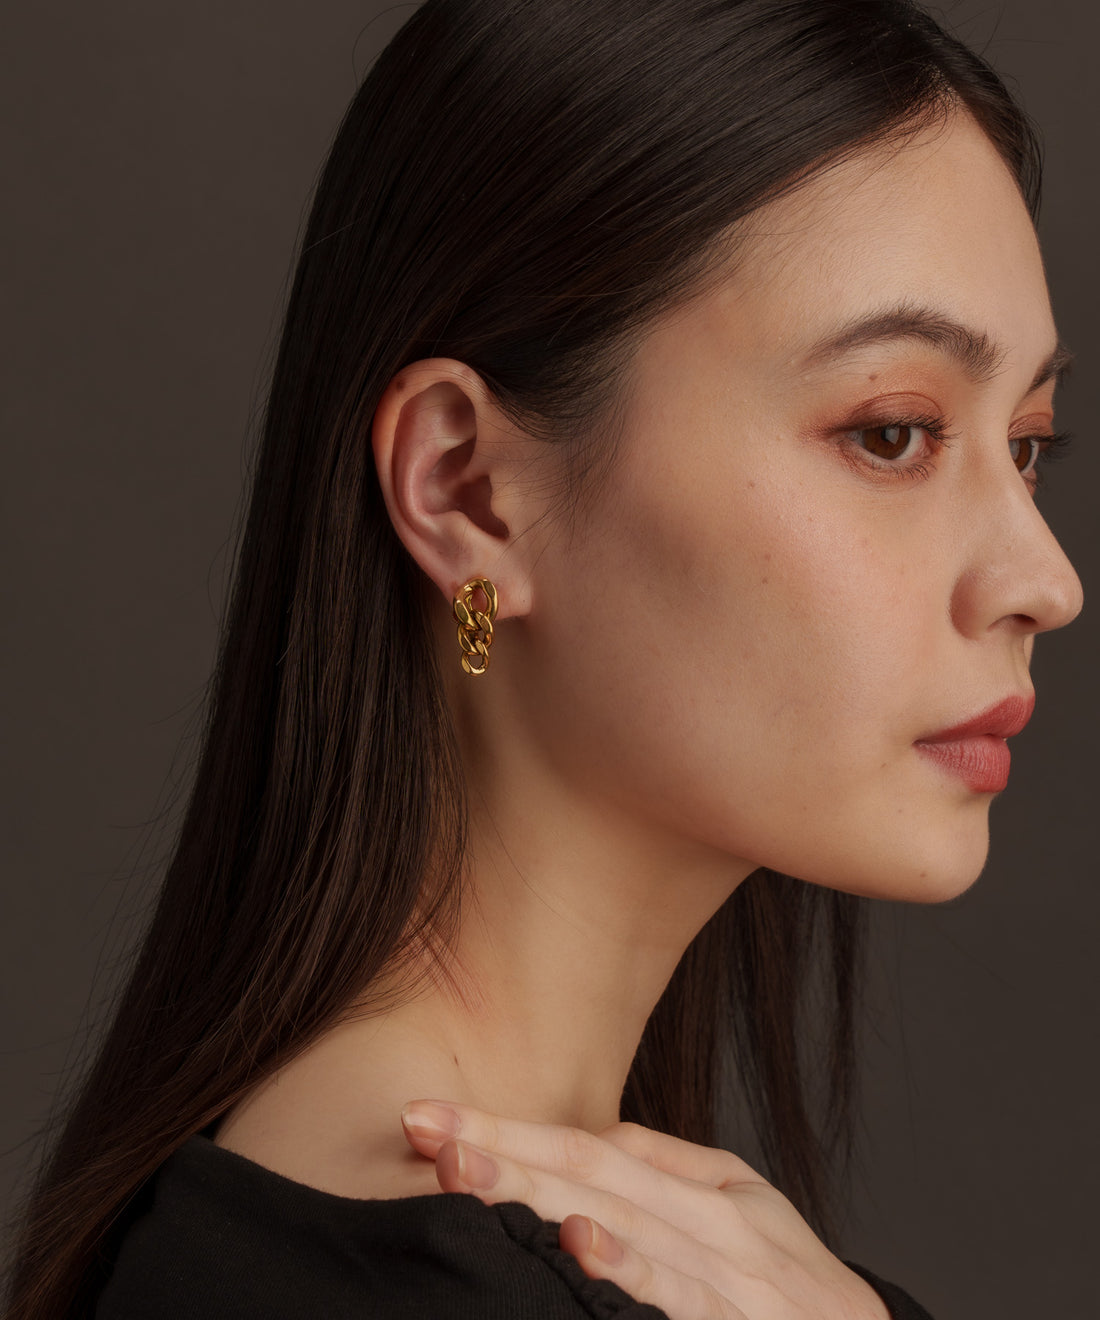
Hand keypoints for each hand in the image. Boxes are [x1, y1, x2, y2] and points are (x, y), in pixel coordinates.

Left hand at [401, 1101, 888, 1319]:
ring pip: (618, 1226)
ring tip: (471, 1170)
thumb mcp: (746, 1204)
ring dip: (538, 1198)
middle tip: (424, 1129)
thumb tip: (593, 1132)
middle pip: (587, 1178)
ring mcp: (723, 1278)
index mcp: (698, 1190)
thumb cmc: (798, 1280)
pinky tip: (581, 1249)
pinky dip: (627, 1272)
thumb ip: (669, 1166)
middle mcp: (706, 1223)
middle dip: (499, 1154)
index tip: (430, 1117)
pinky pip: (673, 1299)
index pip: (585, 1148)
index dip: (507, 1130)